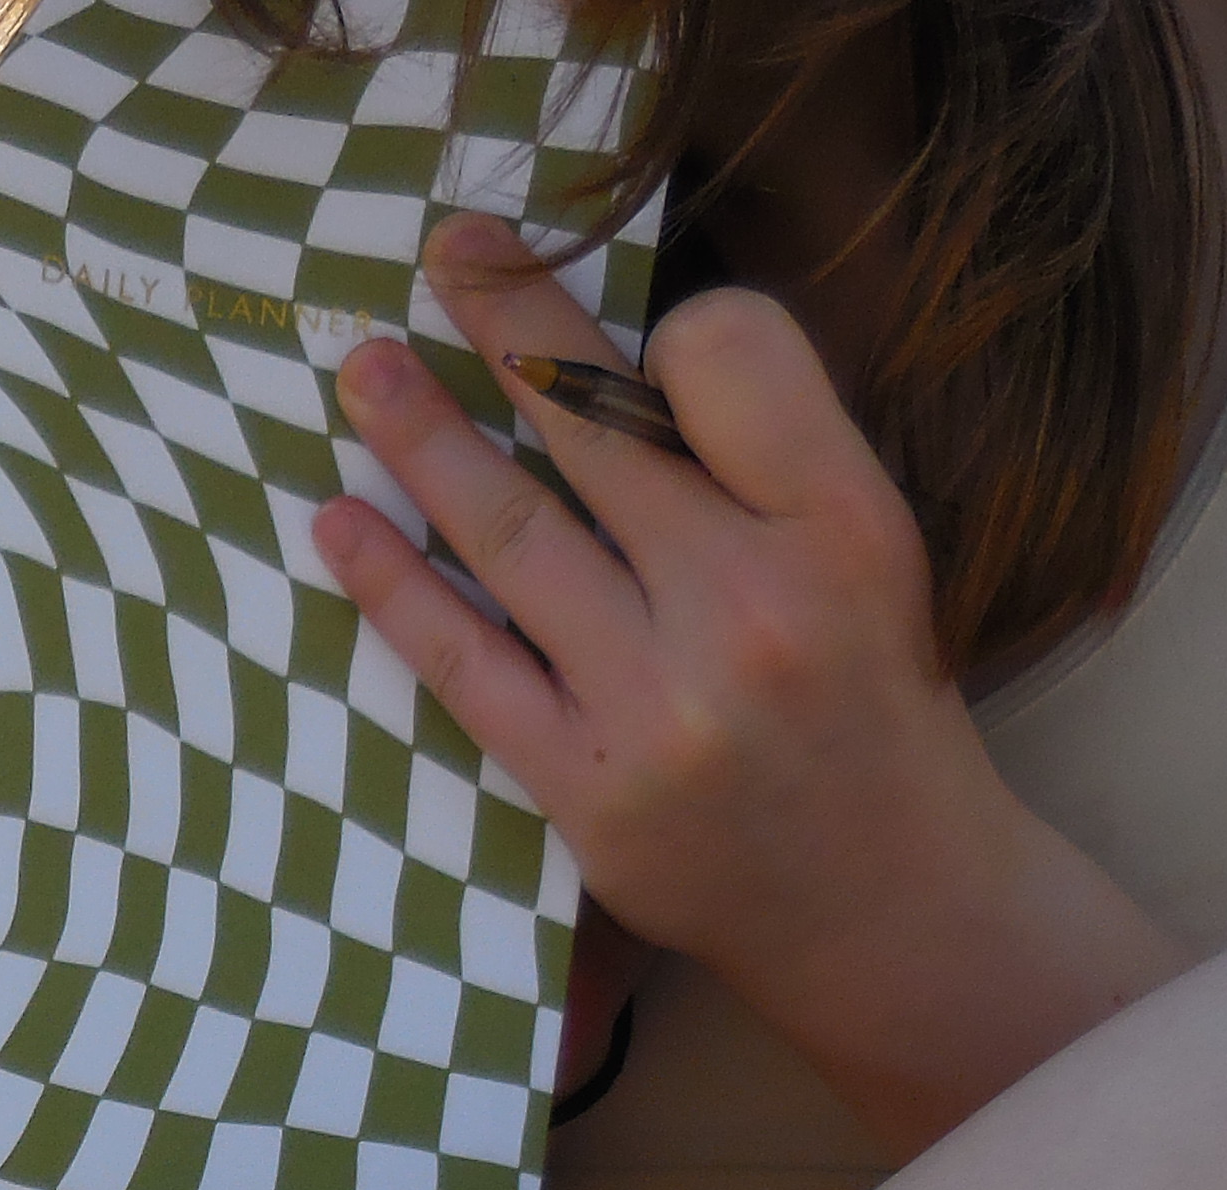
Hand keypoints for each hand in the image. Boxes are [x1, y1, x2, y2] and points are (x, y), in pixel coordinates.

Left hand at [312, 230, 1176, 1148]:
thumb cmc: (867, 705)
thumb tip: (618, 355)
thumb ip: (768, 458)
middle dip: (505, 321)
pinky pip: (468, 666)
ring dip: (421, 438)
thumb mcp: (868, 553)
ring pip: (512, 530)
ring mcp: (659, 704)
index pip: (726, 355)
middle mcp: (751, 605)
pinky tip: (339, 526)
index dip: (666, 328)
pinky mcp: (587, 790)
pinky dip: (394, 588)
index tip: (631, 337)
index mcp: (840, 524)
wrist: (887, 900)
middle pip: (597, 423)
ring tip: (363, 368)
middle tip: (441, 252)